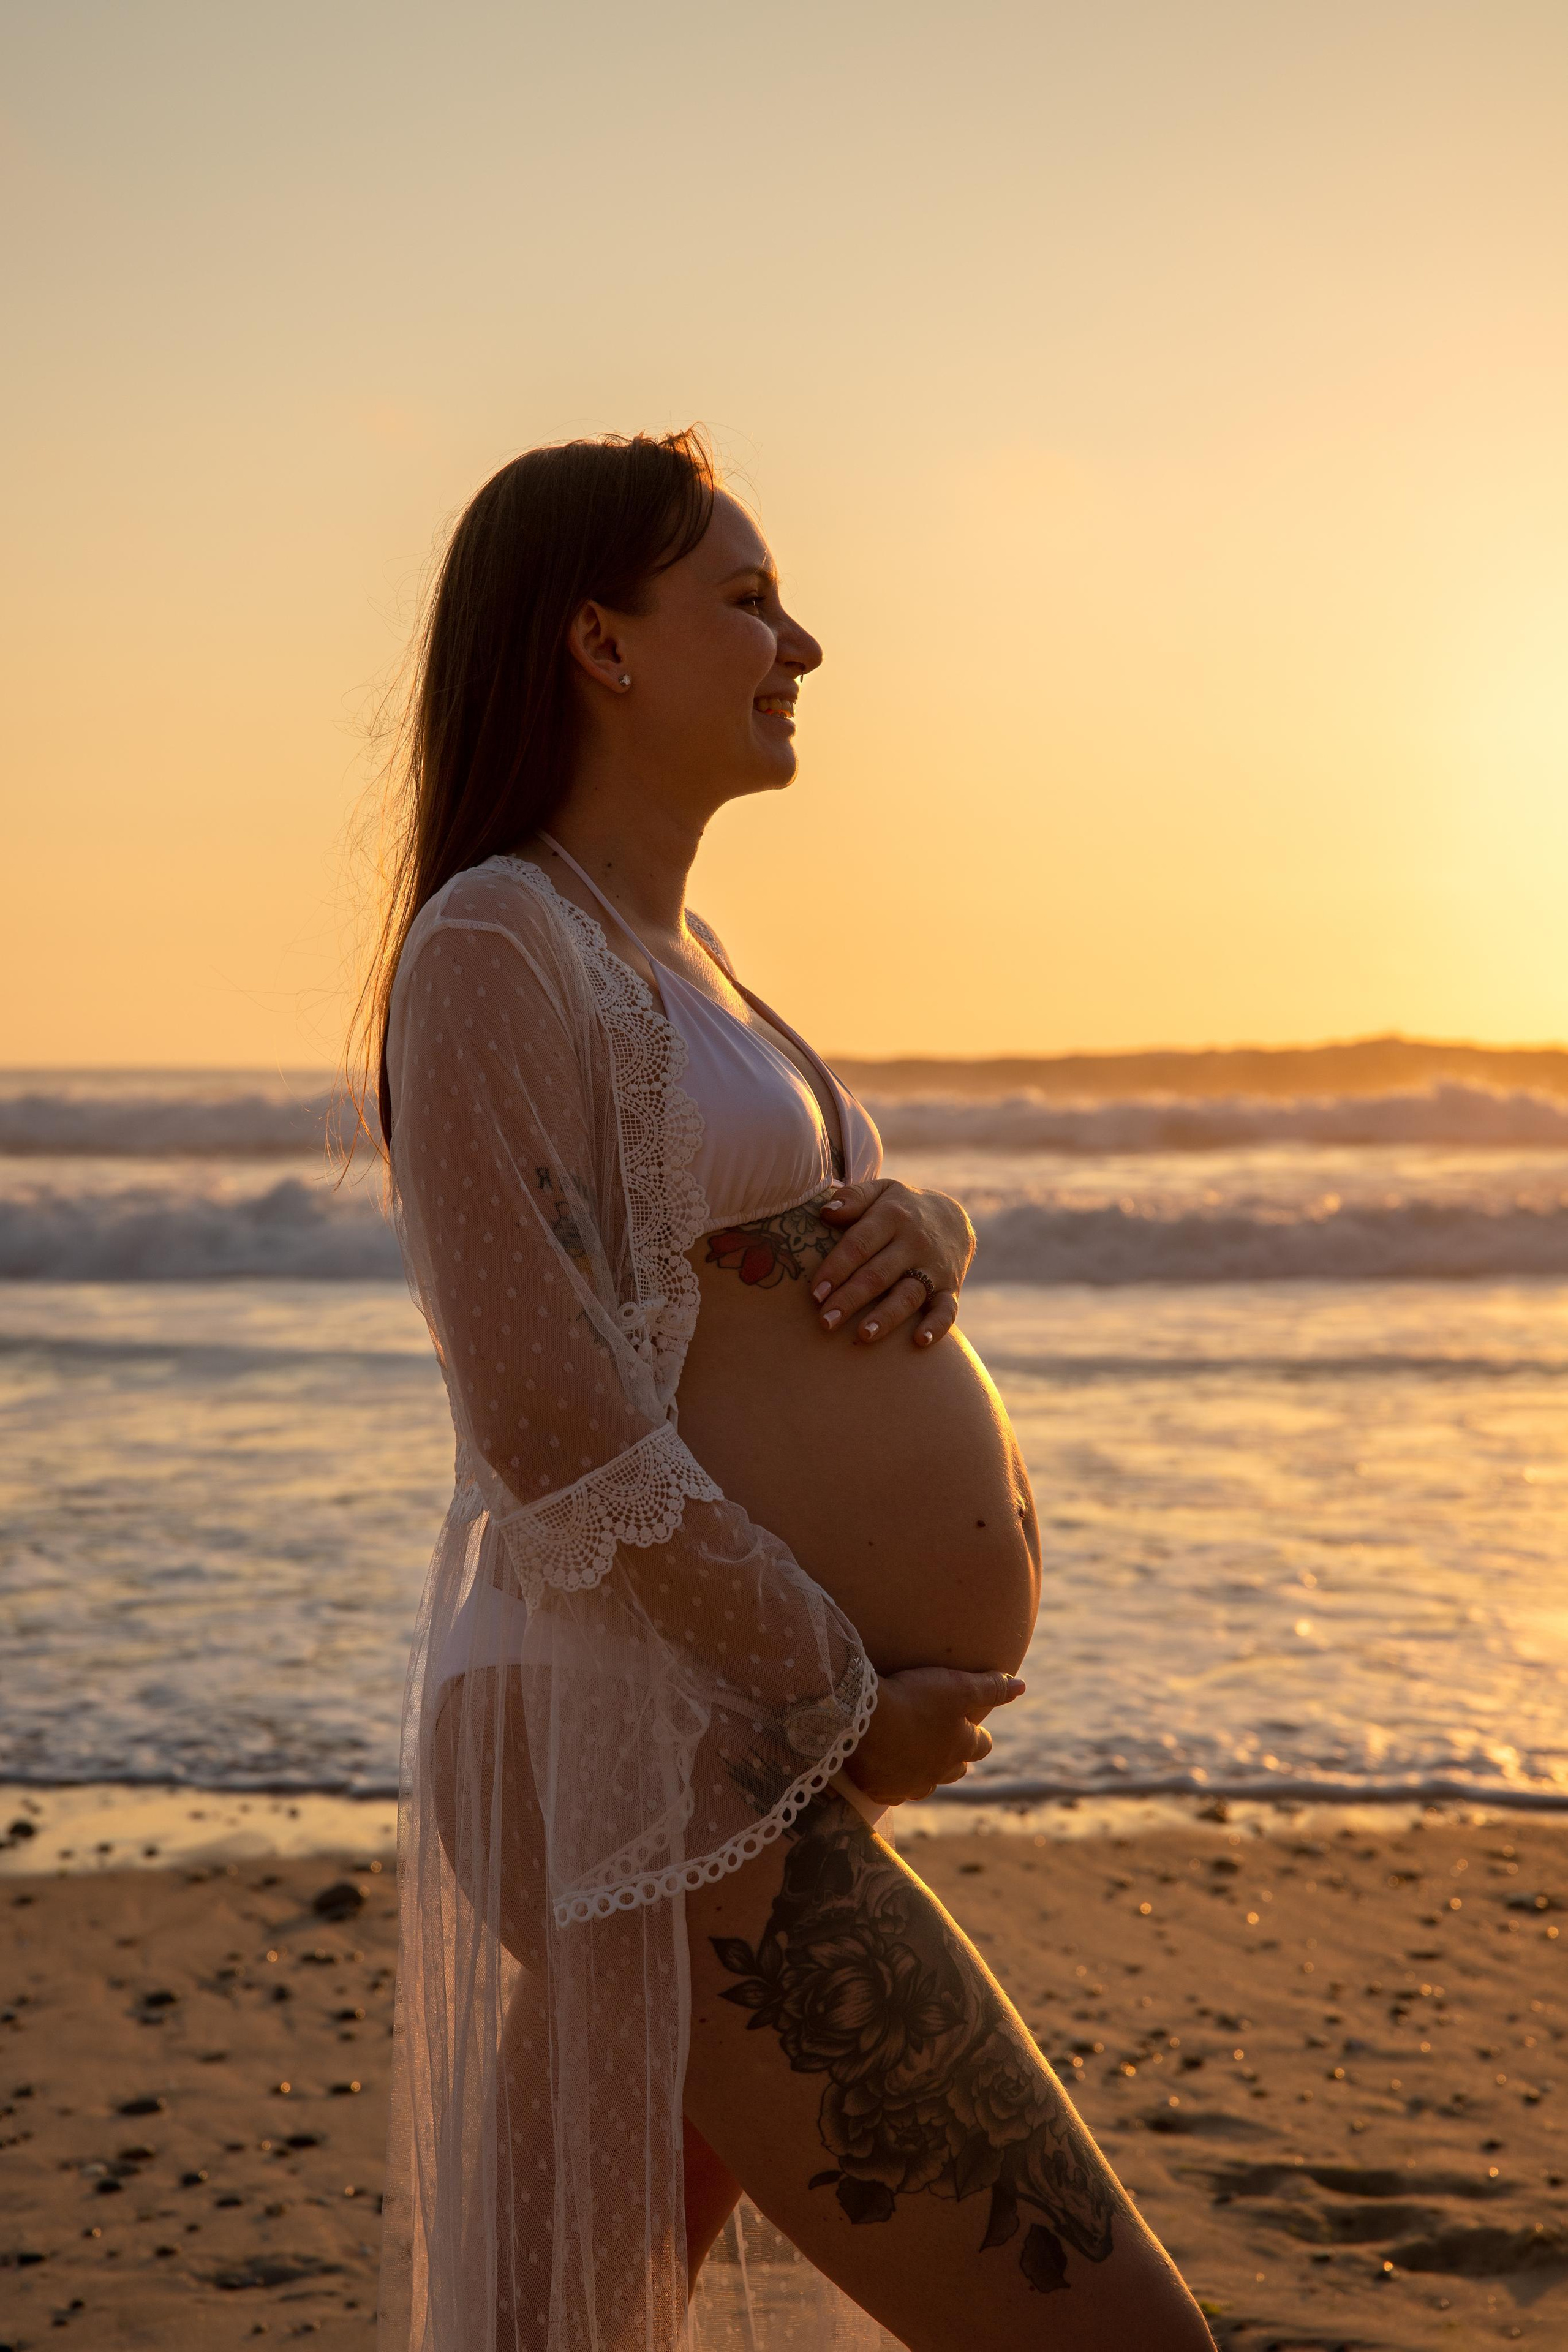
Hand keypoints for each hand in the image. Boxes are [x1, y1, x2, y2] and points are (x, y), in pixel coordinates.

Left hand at [812, 1179, 975, 1347]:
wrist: (953, 1218)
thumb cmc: (901, 1209)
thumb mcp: (881, 1192)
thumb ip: (854, 1198)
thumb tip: (825, 1212)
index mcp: (892, 1217)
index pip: (859, 1245)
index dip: (836, 1269)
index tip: (815, 1293)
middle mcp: (914, 1243)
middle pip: (878, 1274)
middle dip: (850, 1299)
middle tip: (825, 1321)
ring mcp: (934, 1268)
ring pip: (908, 1294)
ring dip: (886, 1317)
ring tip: (863, 1335)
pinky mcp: (950, 1288)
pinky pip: (947, 1310)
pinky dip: (937, 1326)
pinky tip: (920, 1341)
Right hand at [843, 1666, 1024, 1805]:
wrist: (862, 1719)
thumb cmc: (914, 1698)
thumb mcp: (957, 1686)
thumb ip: (990, 1687)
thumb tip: (1022, 1686)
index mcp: (961, 1747)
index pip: (981, 1745)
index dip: (979, 1735)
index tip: (974, 1727)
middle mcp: (940, 1772)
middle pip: (956, 1769)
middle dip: (955, 1756)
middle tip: (945, 1742)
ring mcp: (911, 1784)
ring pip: (927, 1784)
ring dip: (926, 1772)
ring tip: (917, 1758)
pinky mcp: (883, 1790)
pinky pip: (895, 1793)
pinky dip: (895, 1783)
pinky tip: (888, 1772)